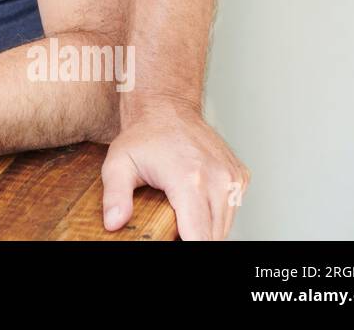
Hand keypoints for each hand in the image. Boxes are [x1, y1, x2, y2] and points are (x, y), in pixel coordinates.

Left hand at [101, 94, 249, 239]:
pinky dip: (216, 213)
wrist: (167, 105)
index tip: (174, 241)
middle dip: (192, 238)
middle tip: (171, 225)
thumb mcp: (118, 163)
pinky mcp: (240, 176)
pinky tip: (197, 202)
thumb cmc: (143, 135)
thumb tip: (113, 222)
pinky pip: (233, 210)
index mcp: (189, 179)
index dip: (186, 247)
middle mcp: (218, 179)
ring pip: (225, 226)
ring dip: (205, 227)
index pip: (199, 237)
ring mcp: (233, 177)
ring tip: (182, 214)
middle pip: (213, 236)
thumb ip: (115, 196)